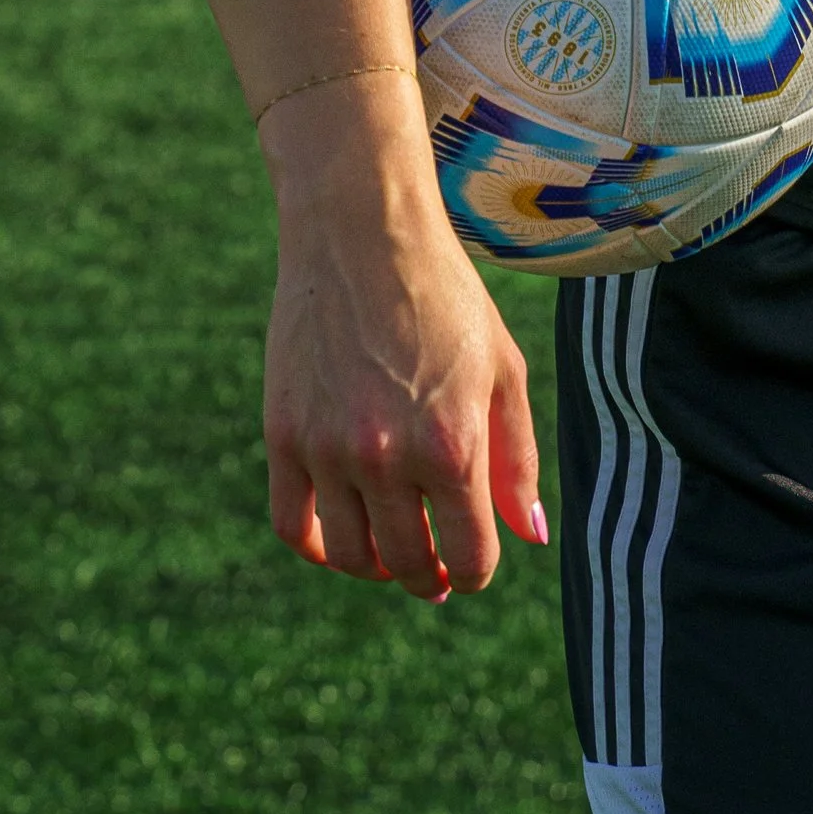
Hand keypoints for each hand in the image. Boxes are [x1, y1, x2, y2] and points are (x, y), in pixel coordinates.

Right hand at [260, 95, 544, 599]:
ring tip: (394, 554)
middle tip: (437, 571)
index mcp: (453, 444)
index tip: (474, 563)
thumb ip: (517, 458)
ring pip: (352, 555)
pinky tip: (342, 538)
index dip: (477, 570)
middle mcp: (388, 456)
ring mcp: (329, 449)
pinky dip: (319, 548)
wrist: (362, 235)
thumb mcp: (504, 370)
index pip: (469, 556)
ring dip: (379, 568)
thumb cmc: (446, 299)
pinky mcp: (284, 434)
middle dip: (431, 578)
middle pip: (410, 564)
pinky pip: (293, 524)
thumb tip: (528, 536)